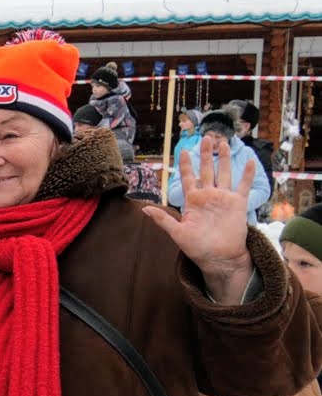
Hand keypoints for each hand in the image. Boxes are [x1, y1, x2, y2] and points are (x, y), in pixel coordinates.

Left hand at [144, 135, 254, 299]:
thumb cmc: (197, 248)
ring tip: (223, 142)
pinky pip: (243, 185)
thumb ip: (163, 220)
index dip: (186, 165)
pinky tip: (250, 160)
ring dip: (224, 158)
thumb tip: (144, 210)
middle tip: (206, 137)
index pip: (188, 178)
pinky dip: (247, 173)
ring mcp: (223, 198)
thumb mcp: (177, 233)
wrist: (219, 257)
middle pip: (206, 170)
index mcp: (193, 201)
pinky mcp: (238, 203)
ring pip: (224, 173)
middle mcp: (208, 196)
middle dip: (205, 154)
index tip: (183, 151)